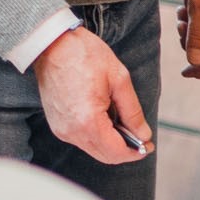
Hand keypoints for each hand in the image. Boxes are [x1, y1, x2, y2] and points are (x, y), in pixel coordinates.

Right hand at [30, 24, 151, 165]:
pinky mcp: (57, 124)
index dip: (136, 152)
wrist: (52, 44)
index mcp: (88, 121)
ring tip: (120, 120)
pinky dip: (97, 136)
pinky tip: (103, 117)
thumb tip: (143, 135)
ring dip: (111, 142)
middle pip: (105, 156)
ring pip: (94, 149)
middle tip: (140, 136)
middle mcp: (71, 131)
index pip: (116, 152)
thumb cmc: (83, 55)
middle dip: (125, 150)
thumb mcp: (118, 78)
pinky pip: (82, 140)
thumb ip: (132, 111)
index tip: (147, 145)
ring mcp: (61, 129)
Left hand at [178, 0, 199, 78]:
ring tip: (182, 16)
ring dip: (188, 36)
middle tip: (181, 27)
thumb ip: (197, 36)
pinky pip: (199, 34)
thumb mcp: (198, 7)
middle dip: (193, 46)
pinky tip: (183, 11)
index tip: (186, 72)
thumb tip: (195, 63)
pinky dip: (188, 27)